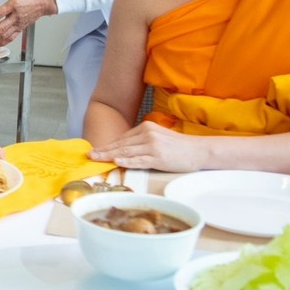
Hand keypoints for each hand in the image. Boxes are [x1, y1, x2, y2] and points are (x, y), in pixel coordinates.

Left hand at [90, 122, 209, 172]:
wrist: (199, 150)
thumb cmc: (178, 146)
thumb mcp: (158, 137)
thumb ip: (142, 140)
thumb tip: (123, 149)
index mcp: (146, 127)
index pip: (123, 138)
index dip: (108, 146)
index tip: (95, 150)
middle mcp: (148, 134)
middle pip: (121, 144)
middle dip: (103, 150)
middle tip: (89, 155)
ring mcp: (153, 146)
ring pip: (127, 152)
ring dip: (110, 156)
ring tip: (97, 159)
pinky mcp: (158, 157)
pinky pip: (139, 160)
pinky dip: (127, 162)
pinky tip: (116, 162)